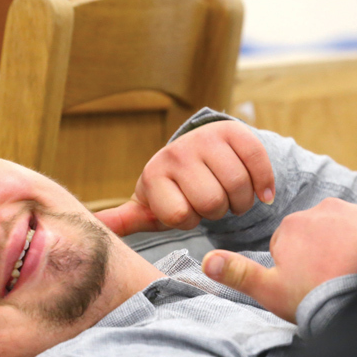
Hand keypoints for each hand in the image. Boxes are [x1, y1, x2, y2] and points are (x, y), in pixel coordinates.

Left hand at [95, 120, 275, 235]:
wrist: (198, 154)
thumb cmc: (173, 192)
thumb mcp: (149, 208)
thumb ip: (124, 221)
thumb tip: (92, 224)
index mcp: (154, 175)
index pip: (181, 216)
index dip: (189, 221)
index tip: (185, 212)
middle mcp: (176, 153)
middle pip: (212, 203)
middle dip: (217, 212)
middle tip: (210, 204)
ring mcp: (206, 139)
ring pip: (237, 187)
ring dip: (242, 202)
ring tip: (230, 198)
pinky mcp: (234, 131)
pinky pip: (258, 164)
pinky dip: (264, 184)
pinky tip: (260, 192)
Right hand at [202, 198, 356, 321]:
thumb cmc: (316, 296)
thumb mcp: (270, 291)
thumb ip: (237, 274)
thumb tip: (206, 260)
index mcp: (290, 226)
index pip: (286, 246)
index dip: (294, 270)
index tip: (306, 286)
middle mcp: (320, 210)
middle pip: (315, 236)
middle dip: (319, 255)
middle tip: (328, 283)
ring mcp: (353, 212)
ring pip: (342, 232)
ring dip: (344, 249)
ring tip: (350, 277)